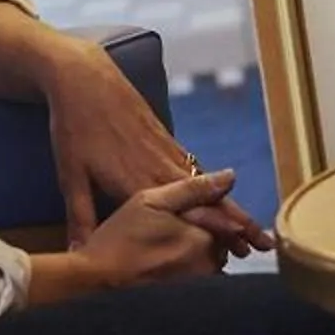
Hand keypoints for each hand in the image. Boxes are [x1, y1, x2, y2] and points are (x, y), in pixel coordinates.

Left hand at [44, 47, 271, 258]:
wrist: (84, 79)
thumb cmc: (74, 128)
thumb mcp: (71, 175)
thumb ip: (80, 217)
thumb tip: (77, 255)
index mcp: (140, 182)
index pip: (187, 213)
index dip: (216, 233)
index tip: (238, 250)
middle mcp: (161, 168)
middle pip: (209, 201)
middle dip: (238, 224)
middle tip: (264, 244)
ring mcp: (167, 151)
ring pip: (208, 186)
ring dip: (232, 207)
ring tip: (252, 228)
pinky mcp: (167, 138)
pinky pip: (197, 168)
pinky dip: (215, 187)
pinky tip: (225, 197)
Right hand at [80, 171, 240, 290]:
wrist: (95, 282)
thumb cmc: (120, 238)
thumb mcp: (150, 201)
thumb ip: (193, 189)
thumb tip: (230, 176)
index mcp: (204, 238)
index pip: (228, 222)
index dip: (206, 214)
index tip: (181, 215)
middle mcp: (208, 266)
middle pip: (220, 243)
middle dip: (204, 234)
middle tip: (167, 230)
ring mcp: (199, 287)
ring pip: (210, 262)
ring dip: (197, 254)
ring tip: (162, 250)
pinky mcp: (187, 302)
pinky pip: (200, 282)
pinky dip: (189, 272)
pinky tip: (164, 268)